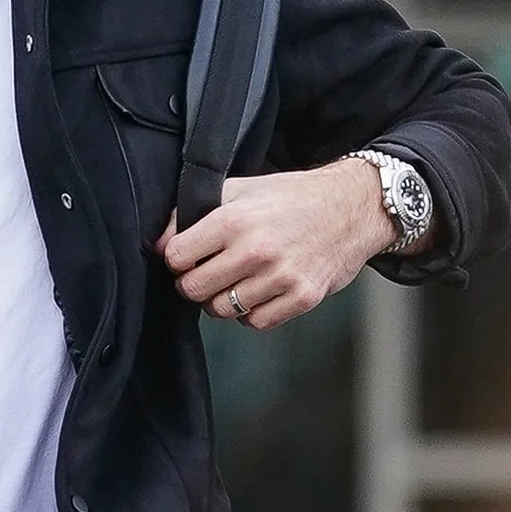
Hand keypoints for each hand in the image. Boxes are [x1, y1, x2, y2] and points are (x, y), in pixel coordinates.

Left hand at [155, 159, 395, 330]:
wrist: (351, 207)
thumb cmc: (291, 197)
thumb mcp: (240, 189)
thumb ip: (195, 212)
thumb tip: (158, 243)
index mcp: (234, 220)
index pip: (176, 257)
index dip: (175, 259)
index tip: (186, 257)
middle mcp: (256, 250)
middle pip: (193, 289)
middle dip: (192, 283)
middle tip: (204, 274)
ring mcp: (280, 277)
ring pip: (221, 310)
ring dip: (219, 300)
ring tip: (231, 282)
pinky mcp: (302, 297)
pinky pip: (255, 322)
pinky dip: (250, 313)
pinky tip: (256, 293)